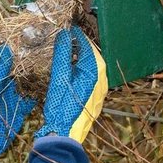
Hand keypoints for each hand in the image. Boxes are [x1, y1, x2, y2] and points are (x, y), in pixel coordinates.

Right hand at [34, 27, 107, 142]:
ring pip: (92, 66)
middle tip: (67, 37)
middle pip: (92, 55)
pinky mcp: (96, 97)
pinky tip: (71, 70)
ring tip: (67, 51)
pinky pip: (91, 77)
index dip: (76, 35)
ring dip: (81, 57)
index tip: (67, 28)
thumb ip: (62, 53)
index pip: (87, 45)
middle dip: (80, 45)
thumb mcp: (59, 76)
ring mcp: (100, 89)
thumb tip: (64, 34)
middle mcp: (102, 78)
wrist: (66, 133)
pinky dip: (82, 69)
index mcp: (95, 70)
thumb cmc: (62, 105)